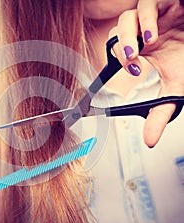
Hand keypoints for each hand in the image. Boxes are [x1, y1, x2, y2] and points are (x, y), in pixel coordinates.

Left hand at [110, 0, 183, 146]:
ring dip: (129, 35)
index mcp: (140, 49)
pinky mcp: (165, 3)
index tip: (129, 72)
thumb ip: (159, 112)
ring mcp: (152, 16)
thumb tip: (149, 141)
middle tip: (131, 61)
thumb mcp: (174, 87)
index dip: (115, 60)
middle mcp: (141, 32)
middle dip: (120, 48)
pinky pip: (147, 4)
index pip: (116, 50)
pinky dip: (146, 19)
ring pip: (127, 18)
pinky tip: (152, 35)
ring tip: (141, 49)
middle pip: (117, 32)